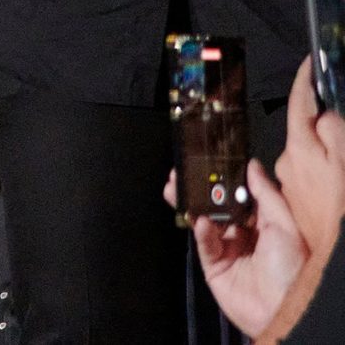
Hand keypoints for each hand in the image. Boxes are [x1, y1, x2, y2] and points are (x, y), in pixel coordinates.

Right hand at [172, 158, 305, 336]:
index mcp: (265, 222)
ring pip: (204, 219)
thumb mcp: (285, 226)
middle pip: (217, 204)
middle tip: (184, 170)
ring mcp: (228, 248)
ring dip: (191, 203)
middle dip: (200, 187)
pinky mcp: (214, 265)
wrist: (282, 309)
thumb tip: (253, 165)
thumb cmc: (292, 269)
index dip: (225, 176)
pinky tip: (200, 222)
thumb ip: (267, 194)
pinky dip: (201, 231)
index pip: (240, 193)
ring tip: (176, 187)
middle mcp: (245, 233)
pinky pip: (204, 242)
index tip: (210, 158)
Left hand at [277, 54, 344, 261]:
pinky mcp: (301, 204)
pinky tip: (336, 178)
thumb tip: (322, 114)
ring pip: (310, 155)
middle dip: (320, 120)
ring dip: (324, 149)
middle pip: (304, 130)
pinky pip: (312, 176)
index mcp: (300, 148)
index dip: (306, 79)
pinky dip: (325, 170)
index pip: (298, 103)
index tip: (310, 62)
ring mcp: (294, 186)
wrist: (338, 259)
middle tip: (334, 110)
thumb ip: (333, 130)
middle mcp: (289, 164)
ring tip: (339, 157)